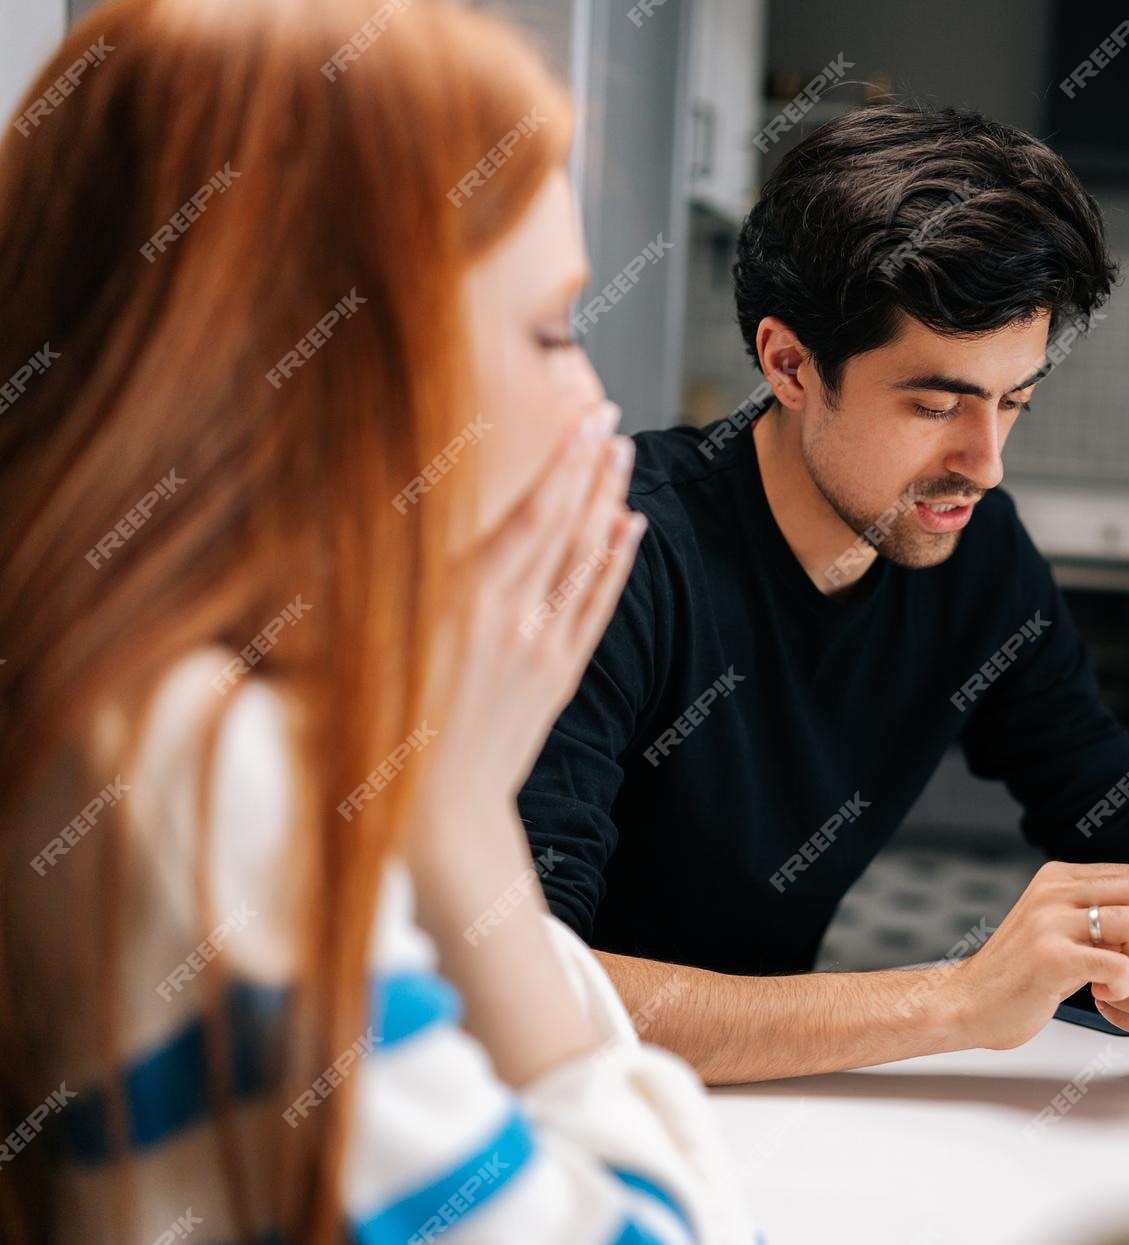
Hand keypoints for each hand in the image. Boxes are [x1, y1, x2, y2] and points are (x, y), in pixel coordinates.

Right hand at [404, 402, 644, 882]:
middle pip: (564, 524)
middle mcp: (509, 616)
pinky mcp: (560, 675)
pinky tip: (632, 526)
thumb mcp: (366, 645)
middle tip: (612, 413)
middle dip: (590, 464)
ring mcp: (541, 646)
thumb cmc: (378, 728)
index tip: (582, 417)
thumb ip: (383, 580)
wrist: (437, 815)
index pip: (528, 514)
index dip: (562, 462)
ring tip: (623, 452)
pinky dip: (616, 563)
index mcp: (460, 602)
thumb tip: (371, 518)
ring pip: (585, 558)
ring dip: (608, 499)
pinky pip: (597, 606)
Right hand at [953, 862, 1128, 1049]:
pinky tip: (1103, 992)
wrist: (967, 1004)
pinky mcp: (1051, 958)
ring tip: (1118, 976)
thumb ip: (1100, 917)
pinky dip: (1123, 985)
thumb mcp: (1060, 930)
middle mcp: (1053, 891)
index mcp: (1057, 878)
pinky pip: (1118, 964)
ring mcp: (1049, 922)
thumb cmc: (1021, 974)